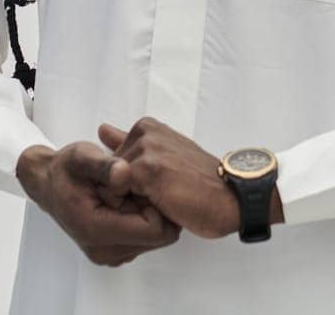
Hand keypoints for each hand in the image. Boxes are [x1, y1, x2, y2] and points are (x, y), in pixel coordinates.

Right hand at [15, 142, 180, 265]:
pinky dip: (144, 219)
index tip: (142, 183)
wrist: (49, 183)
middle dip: (153, 209)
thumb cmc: (65, 170)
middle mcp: (102, 250)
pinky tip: (128, 201)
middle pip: (158, 236)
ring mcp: (109, 254)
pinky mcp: (114, 252)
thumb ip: (105, 166)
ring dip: (149, 214)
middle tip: (134, 187)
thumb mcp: (82, 157)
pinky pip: (147, 239)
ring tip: (129, 193)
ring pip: (156, 238)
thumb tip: (125, 172)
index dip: (155, 202)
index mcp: (95, 230)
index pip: (153, 229)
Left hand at [98, 118, 244, 238]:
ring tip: (163, 199)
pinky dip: (135, 208)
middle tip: (162, 194)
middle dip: (125, 191)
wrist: (232, 198)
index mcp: (147, 127)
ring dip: (130, 201)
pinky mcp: (146, 170)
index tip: (157, 186)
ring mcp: (146, 149)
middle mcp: (144, 132)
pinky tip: (162, 205)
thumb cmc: (200, 183)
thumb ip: (129, 142)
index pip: (110, 162)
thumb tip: (102, 129)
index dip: (126, 184)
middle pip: (108, 174)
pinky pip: (119, 195)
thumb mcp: (164, 157)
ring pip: (112, 186)